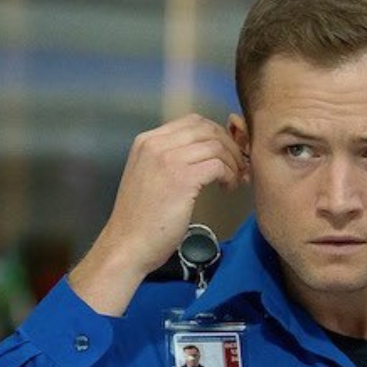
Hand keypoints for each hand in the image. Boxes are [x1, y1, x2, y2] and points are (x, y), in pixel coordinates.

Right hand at [70, 114, 246, 314]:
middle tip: (238, 167)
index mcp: (147, 141)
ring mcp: (168, 159)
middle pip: (208, 129)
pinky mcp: (182, 178)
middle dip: (230, 146)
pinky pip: (218, 165)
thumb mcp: (149, 177)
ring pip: (216, 146)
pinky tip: (227, 189)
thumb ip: (169, 160)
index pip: (193, 122)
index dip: (217, 135)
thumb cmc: (140, 220)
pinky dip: (229, 175)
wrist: (127, 245)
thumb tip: (204, 154)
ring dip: (232, 163)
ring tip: (233, 181)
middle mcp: (156, 144)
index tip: (226, 153)